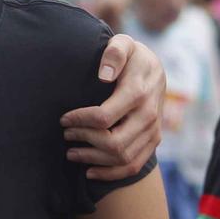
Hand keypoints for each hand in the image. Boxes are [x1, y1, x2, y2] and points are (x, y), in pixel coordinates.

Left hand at [62, 34, 163, 180]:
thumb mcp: (124, 44)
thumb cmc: (132, 56)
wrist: (155, 70)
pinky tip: (89, 171)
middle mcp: (148, 115)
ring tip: (71, 152)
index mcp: (138, 92)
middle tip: (65, 134)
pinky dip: (110, 174)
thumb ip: (114, 54)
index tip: (64, 118)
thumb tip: (104, 74)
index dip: (80, 120)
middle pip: (113, 142)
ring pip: (122, 158)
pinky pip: (133, 166)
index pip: (104, 117)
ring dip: (93, 159)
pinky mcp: (153, 141)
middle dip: (84, 140)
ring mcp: (153, 131)